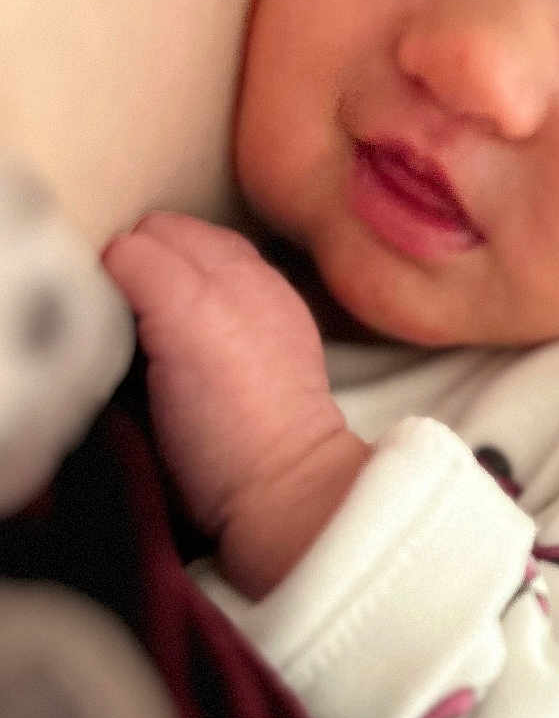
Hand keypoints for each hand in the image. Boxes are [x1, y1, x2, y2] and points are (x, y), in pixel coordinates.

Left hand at [102, 213, 369, 595]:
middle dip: (147, 269)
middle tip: (143, 330)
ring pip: (151, 234)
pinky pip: (127, 258)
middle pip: (175, 231)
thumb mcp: (264, 373)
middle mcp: (255, 278)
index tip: (163, 324)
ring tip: (138, 341)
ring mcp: (220, 286)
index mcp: (276, 298)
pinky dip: (112, 289)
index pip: (208, 247)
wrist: (287, 486)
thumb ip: (228, 332)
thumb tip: (165, 327)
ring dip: (130, 278)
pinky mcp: (181, 305)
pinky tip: (125, 345)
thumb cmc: (264, 456)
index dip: (173, 276)